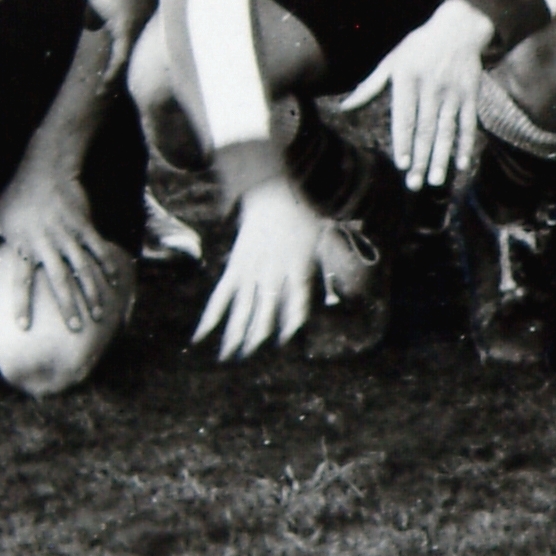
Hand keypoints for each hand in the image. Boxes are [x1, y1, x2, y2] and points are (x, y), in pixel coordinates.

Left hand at [0, 166, 123, 335]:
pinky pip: (98, 248)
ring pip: (82, 268)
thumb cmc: (15, 195)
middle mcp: (45, 244)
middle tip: (74, 328)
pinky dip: (107, 265)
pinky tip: (115, 282)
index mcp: (22, 246)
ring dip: (92, 291)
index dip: (21, 303)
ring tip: (99, 313)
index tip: (23, 327)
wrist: (45, 168)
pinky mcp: (84, 224)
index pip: (20, 280)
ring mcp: (67, 234)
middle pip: (58, 280)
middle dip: (68, 305)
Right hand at [194, 180, 324, 360]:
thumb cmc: (304, 221)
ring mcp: (251, 273)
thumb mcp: (328, 240)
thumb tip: (355, 291)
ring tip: (228, 357)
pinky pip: (220, 297)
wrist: (272, 197)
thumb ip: (340, 266)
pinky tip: (201, 336)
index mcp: (298, 268)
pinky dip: (210, 317)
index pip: (297, 301)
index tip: (287, 339)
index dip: (292, 321)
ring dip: (234, 335)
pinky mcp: (234, 269)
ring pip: (241, 310)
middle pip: (265, 311)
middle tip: (251, 358)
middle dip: (258, 338)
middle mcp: (273, 274)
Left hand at [337, 1, 494, 188]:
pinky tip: (461, 164)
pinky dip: (466, 144)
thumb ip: (370, 85)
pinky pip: (468, 123)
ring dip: (442, 157)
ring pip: (446, 130)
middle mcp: (431, 88)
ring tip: (435, 181)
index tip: (401, 164)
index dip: (403, 141)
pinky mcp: (470, 94)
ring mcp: (453, 92)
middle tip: (414, 184)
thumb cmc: (419, 46)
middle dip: (420, 158)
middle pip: (425, 129)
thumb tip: (345, 107)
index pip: (405, 117)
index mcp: (408, 80)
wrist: (459, 27)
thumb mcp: (392, 60)